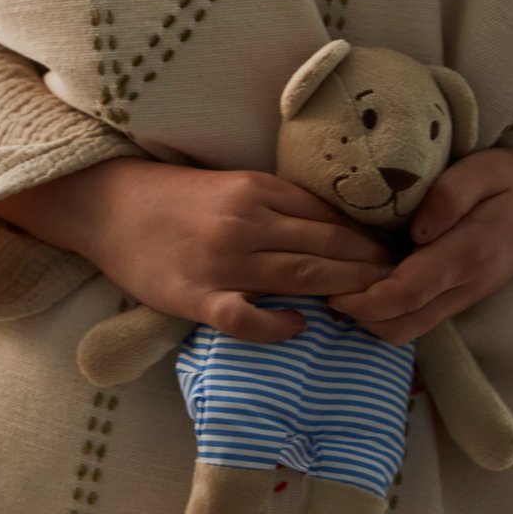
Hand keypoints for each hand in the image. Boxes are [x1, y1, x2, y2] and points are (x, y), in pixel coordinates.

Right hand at [0, 157, 394, 344]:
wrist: (108, 205)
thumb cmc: (173, 197)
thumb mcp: (232, 186)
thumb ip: (279, 204)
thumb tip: (336, 228)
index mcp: (257, 190)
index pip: (329, 217)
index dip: (368, 238)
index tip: (399, 254)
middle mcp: (245, 222)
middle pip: (325, 248)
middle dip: (371, 267)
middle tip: (404, 284)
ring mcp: (221, 261)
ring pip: (300, 277)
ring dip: (344, 291)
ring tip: (375, 305)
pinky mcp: (196, 296)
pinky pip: (245, 317)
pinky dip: (276, 324)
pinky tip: (299, 328)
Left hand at [324, 147, 512, 344]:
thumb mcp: (485, 169)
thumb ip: (449, 195)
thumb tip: (417, 229)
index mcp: (468, 254)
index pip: (406, 294)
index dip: (365, 300)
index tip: (332, 289)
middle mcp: (467, 285)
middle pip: (403, 325)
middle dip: (361, 318)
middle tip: (328, 287)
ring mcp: (468, 295)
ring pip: (413, 329)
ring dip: (375, 319)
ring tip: (344, 287)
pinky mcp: (466, 295)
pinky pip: (423, 318)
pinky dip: (392, 313)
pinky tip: (371, 285)